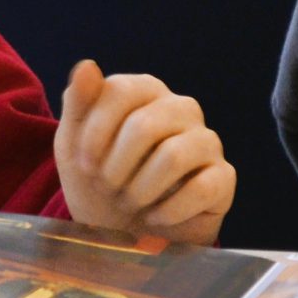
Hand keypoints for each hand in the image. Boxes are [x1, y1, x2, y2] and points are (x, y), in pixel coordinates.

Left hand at [54, 60, 234, 244]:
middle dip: (116, 168)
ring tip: (132, 202)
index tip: (85, 165)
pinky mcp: (223, 177)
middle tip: (109, 189)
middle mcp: (181, 108)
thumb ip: (77, 103)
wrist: (124, 233)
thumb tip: (86, 65)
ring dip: (140, 191)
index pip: (119, 91)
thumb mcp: (74, 145)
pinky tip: (156, 216)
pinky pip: (200, 189)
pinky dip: (168, 212)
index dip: (95, 134)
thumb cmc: (99, 181)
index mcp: (145, 90)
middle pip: (144, 127)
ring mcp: (206, 141)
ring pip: (173, 157)